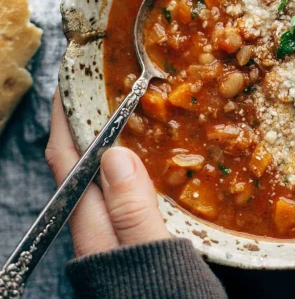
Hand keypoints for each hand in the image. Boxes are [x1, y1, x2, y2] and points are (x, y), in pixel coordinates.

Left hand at [45, 90, 170, 256]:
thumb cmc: (162, 291)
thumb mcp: (150, 252)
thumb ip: (132, 212)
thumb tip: (114, 156)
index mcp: (93, 225)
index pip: (67, 160)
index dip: (63, 119)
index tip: (70, 84)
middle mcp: (95, 224)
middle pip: (80, 161)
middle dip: (86, 121)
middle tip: (106, 88)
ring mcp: (113, 228)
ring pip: (103, 172)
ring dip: (111, 138)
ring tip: (128, 110)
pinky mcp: (131, 233)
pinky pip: (124, 186)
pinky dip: (132, 161)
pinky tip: (150, 154)